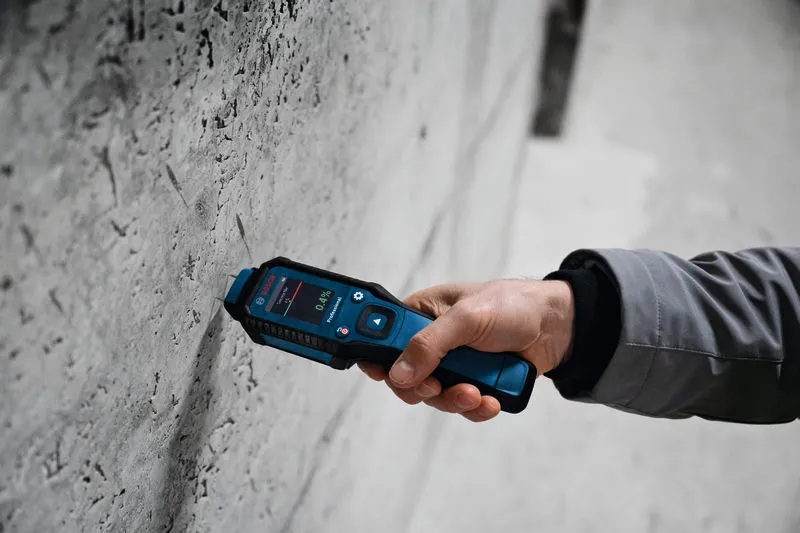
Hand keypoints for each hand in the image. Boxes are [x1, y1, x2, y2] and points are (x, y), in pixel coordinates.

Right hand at [357, 279, 574, 421]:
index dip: (380, 358)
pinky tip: (490, 399)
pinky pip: (462, 406)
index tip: (385, 375)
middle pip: (406, 376)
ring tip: (476, 392)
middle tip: (438, 387)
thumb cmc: (513, 305)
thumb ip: (430, 344)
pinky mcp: (473, 382)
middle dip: (424, 387)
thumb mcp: (468, 318)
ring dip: (454, 399)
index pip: (385, 338)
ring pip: (434, 396)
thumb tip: (400, 372)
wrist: (557, 327)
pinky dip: (475, 407)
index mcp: (422, 313)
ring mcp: (453, 364)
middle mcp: (433, 341)